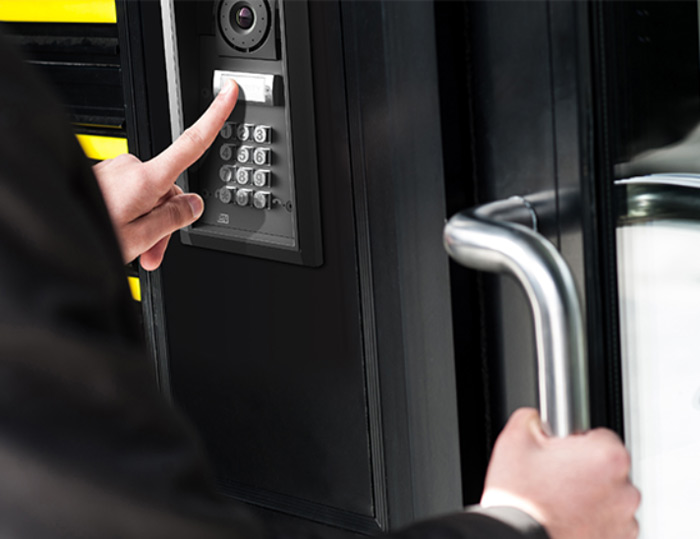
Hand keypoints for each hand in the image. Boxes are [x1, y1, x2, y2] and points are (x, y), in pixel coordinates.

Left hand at [93, 80, 238, 269]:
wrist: (54, 229)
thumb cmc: (89, 231)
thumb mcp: (141, 237)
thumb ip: (173, 218)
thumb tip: (194, 204)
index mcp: (146, 179)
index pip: (192, 143)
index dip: (215, 117)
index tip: (227, 94)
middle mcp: (131, 167)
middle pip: (169, 191)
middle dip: (167, 221)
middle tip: (154, 251)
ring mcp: (116, 170)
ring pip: (149, 197)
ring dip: (148, 223)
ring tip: (135, 249)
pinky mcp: (104, 177)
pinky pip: (130, 196)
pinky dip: (131, 217)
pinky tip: (121, 234)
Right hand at [480, 408, 639, 538]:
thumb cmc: (521, 501)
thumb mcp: (514, 439)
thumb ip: (532, 418)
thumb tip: (538, 418)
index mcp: (606, 457)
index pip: (601, 436)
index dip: (576, 442)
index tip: (561, 453)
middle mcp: (624, 489)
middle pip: (608, 467)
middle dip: (585, 470)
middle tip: (554, 477)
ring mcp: (624, 520)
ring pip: (610, 497)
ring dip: (591, 497)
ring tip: (558, 501)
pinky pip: (609, 523)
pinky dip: (593, 520)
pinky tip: (566, 518)